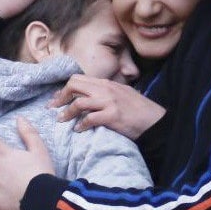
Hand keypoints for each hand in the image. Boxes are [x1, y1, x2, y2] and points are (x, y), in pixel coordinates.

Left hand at [50, 74, 165, 139]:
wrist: (156, 121)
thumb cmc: (140, 110)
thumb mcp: (123, 94)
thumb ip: (107, 93)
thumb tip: (91, 96)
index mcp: (107, 83)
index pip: (79, 79)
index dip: (65, 89)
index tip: (57, 99)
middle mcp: (106, 89)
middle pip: (74, 84)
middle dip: (61, 96)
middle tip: (54, 108)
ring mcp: (109, 102)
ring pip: (78, 101)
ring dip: (67, 112)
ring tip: (61, 120)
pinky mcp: (112, 116)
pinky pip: (89, 118)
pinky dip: (81, 125)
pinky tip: (78, 130)